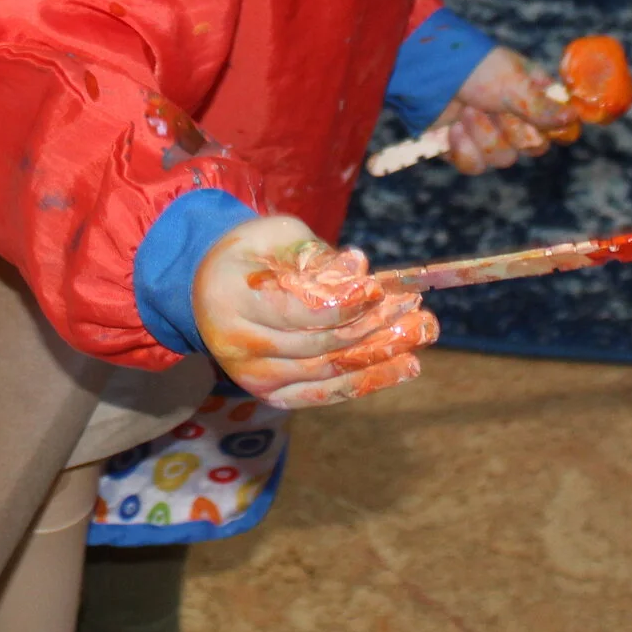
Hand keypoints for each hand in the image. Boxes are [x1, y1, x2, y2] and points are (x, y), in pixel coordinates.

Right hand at [191, 216, 436, 407]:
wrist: (208, 290)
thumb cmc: (251, 254)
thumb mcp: (276, 236)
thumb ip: (315, 254)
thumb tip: (357, 269)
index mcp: (233, 299)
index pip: (297, 310)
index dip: (341, 303)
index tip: (378, 288)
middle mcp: (239, 347)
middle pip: (319, 344)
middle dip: (373, 325)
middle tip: (415, 308)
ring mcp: (254, 378)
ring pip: (330, 370)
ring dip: (382, 353)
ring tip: (422, 332)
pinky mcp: (273, 395)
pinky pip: (327, 392)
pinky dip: (370, 381)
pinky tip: (406, 366)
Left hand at [432, 45, 579, 174]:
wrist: (426, 71)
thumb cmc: (474, 67)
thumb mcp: (511, 82)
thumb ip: (540, 106)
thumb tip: (573, 118)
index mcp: (535, 98)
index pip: (561, 129)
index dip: (550, 130)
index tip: (536, 119)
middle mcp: (516, 120)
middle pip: (531, 148)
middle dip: (507, 126)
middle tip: (489, 103)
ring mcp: (489, 136)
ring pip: (502, 159)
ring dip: (482, 133)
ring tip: (467, 110)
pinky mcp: (463, 150)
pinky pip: (475, 166)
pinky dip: (463, 148)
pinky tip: (453, 129)